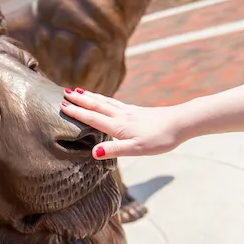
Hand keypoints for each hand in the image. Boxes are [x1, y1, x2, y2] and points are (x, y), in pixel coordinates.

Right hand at [60, 88, 183, 159]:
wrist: (180, 123)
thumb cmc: (160, 139)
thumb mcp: (137, 149)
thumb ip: (115, 150)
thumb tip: (94, 153)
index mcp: (118, 126)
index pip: (93, 118)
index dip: (77, 112)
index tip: (62, 105)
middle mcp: (122, 116)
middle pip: (97, 105)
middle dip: (80, 100)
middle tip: (64, 92)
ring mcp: (129, 112)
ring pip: (105, 102)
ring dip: (91, 97)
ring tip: (79, 91)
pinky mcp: (137, 111)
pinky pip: (115, 103)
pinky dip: (104, 99)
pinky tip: (105, 99)